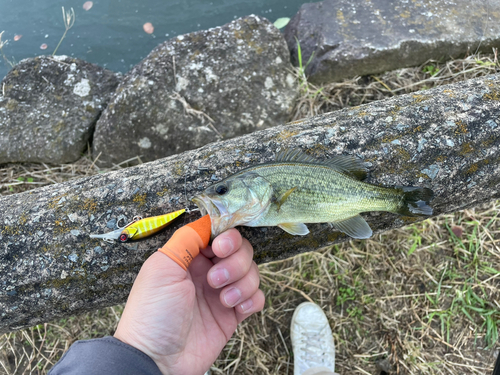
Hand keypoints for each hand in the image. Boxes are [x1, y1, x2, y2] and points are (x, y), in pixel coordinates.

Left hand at [114, 229, 264, 374]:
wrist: (157, 360)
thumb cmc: (152, 314)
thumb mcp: (161, 267)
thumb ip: (187, 239)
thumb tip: (208, 221)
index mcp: (188, 257)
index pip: (218, 234)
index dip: (226, 237)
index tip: (220, 248)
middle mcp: (207, 271)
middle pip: (240, 250)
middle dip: (234, 261)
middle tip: (214, 280)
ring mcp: (221, 292)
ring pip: (251, 271)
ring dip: (242, 282)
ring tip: (223, 299)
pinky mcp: (232, 314)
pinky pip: (256, 297)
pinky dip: (251, 299)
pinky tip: (235, 309)